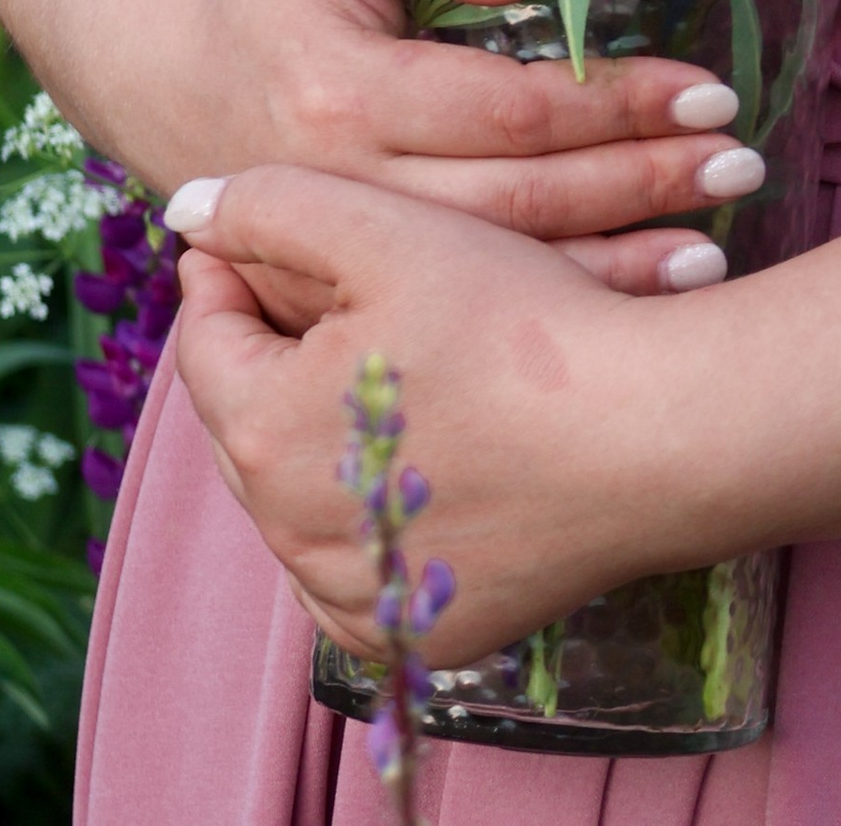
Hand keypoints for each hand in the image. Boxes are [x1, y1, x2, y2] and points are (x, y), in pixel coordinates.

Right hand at [111, 0, 764, 299]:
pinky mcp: (348, 297)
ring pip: (500, 274)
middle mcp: (344, 193)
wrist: (169, 75)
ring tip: (721, 248)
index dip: (617, 101)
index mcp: (340, 93)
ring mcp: (343, 263)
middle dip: (644, 184)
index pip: (511, 109)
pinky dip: (565, 306)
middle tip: (742, 163)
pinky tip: (642, 296)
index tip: (708, 89)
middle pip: (521, 204)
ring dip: (620, 265)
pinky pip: (468, 313)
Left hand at [174, 167, 677, 661]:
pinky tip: (423, 455)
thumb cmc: (523, 323)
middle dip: (273, 356)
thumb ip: (273, 207)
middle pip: (249, 423)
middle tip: (324, 296)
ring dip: (320, 437)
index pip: (207, 344)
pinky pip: (365, 567)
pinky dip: (373, 515)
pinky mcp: (426, 633)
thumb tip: (185, 210)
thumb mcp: (389, 230)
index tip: (253, 239)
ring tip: (383, 368)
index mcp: (268, 434)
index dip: (228, 277)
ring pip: (302, 500)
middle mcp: (294, 537)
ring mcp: (362, 598)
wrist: (655, 434)